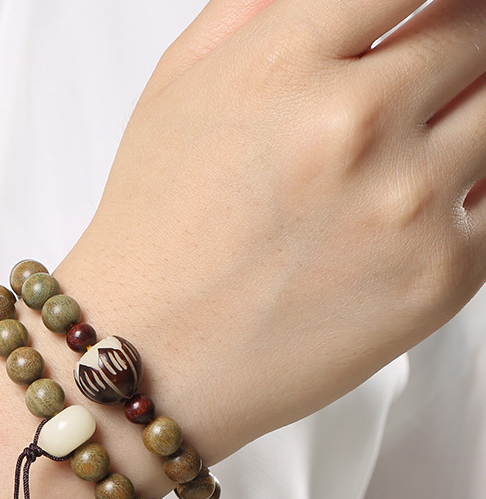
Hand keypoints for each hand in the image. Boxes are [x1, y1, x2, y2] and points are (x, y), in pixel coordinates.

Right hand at [57, 0, 485, 460]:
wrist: (149, 358)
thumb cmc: (153, 236)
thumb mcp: (175, 90)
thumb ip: (255, 8)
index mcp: (280, 66)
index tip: (423, 15)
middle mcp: (352, 125)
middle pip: (475, 28)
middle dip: (455, 42)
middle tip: (421, 80)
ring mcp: (404, 203)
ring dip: (466, 114)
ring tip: (406, 151)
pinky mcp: (439, 277)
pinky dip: (472, 191)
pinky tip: (411, 207)